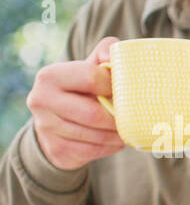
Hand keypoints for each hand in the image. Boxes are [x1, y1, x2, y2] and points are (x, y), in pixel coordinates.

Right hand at [28, 36, 125, 169]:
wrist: (55, 121)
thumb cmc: (81, 89)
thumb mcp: (89, 67)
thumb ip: (105, 53)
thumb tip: (114, 56)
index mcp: (50, 76)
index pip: (92, 78)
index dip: (114, 86)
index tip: (125, 91)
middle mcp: (41, 100)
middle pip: (94, 114)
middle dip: (118, 118)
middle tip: (134, 117)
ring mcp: (46, 127)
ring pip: (96, 136)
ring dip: (118, 135)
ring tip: (127, 129)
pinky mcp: (56, 148)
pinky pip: (93, 151)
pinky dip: (111, 147)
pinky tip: (115, 141)